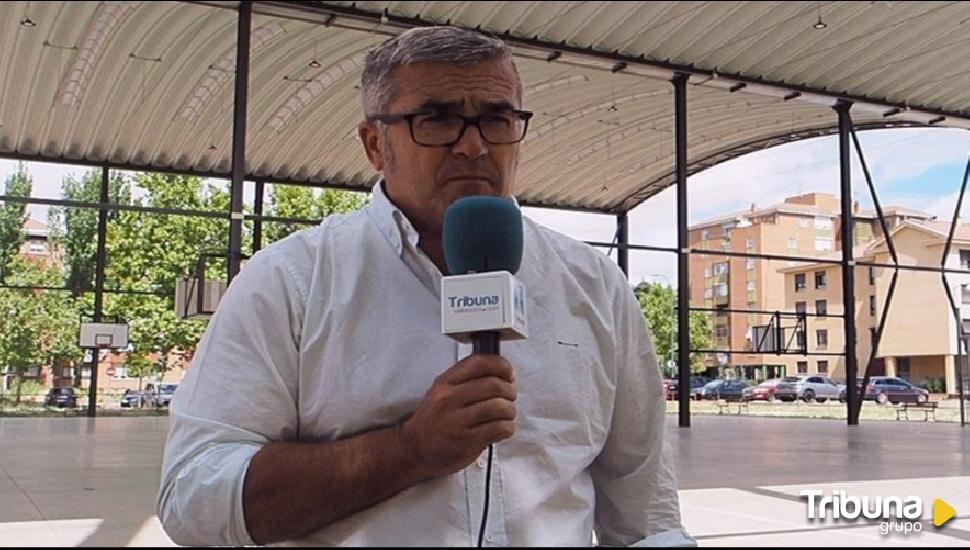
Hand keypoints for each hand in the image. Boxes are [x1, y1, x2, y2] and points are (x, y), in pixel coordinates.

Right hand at [399, 354, 516, 479]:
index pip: (478, 363)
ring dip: (509, 411)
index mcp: (445, 382)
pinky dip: (507, 428)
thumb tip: (499, 371)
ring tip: (505, 415)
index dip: (501, 365)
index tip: (507, 373)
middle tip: (509, 397)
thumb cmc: (433, 420)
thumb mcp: (441, 392)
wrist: (414, 450)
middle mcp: (450, 398)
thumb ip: (465, 380)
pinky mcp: (467, 440)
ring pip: (500, 407)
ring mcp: (457, 420)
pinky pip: (500, 428)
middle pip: (494, 385)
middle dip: (509, 391)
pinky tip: (500, 429)